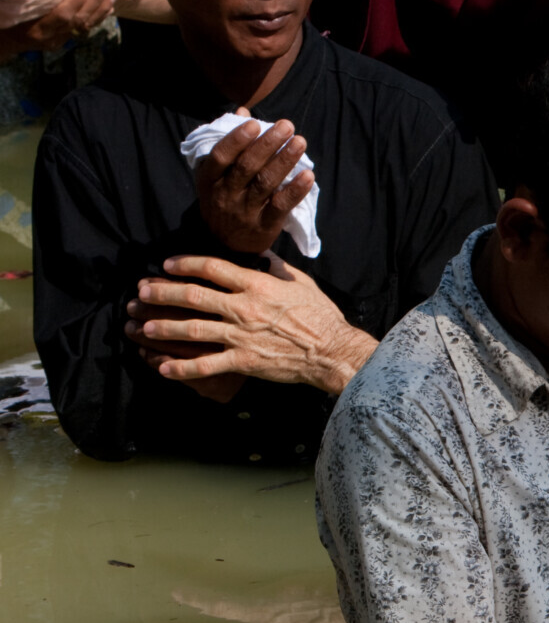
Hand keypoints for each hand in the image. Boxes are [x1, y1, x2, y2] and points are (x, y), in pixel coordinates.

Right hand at [0, 0, 116, 54]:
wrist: (4, 37)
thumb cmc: (5, 13)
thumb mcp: (13, 4)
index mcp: (37, 29)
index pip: (64, 15)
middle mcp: (50, 37)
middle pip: (80, 19)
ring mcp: (59, 40)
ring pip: (86, 24)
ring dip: (102, 6)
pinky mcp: (64, 40)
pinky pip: (86, 27)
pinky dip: (98, 14)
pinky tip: (108, 2)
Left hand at [132, 252, 376, 393]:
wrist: (332, 351)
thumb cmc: (321, 316)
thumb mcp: (302, 283)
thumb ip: (277, 268)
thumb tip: (261, 254)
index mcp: (257, 285)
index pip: (212, 268)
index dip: (185, 263)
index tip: (168, 264)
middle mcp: (244, 308)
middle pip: (193, 296)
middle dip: (163, 293)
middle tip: (142, 292)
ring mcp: (242, 336)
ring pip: (193, 329)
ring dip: (164, 328)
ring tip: (143, 327)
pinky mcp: (244, 361)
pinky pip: (206, 365)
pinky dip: (182, 368)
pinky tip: (163, 368)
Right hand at [195, 108, 314, 253]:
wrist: (224, 246)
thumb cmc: (224, 199)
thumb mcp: (217, 175)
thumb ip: (231, 143)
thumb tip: (243, 112)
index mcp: (210, 179)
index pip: (221, 156)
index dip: (237, 139)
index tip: (255, 123)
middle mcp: (224, 195)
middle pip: (247, 167)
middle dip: (268, 144)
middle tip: (287, 126)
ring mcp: (244, 212)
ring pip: (265, 183)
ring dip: (285, 161)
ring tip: (300, 142)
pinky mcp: (264, 227)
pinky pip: (281, 207)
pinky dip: (295, 191)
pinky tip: (308, 175)